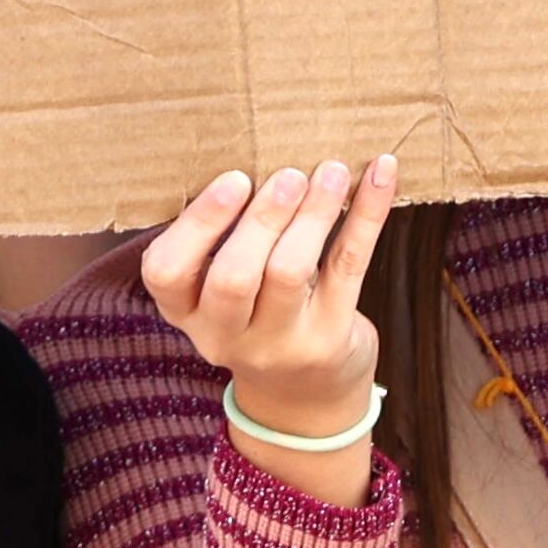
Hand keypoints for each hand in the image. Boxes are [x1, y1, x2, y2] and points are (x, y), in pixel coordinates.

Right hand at [141, 154, 402, 493]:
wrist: (303, 399)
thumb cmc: (255, 314)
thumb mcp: (220, 292)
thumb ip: (223, 238)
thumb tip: (257, 148)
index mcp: (187, 312)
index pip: (167, 274)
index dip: (198, 224)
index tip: (234, 179)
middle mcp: (225, 334)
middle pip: (233, 277)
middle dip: (262, 218)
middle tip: (289, 174)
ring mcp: (279, 342)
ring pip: (290, 271)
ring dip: (314, 213)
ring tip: (330, 170)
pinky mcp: (330, 337)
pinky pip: (347, 267)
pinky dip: (366, 215)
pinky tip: (380, 173)